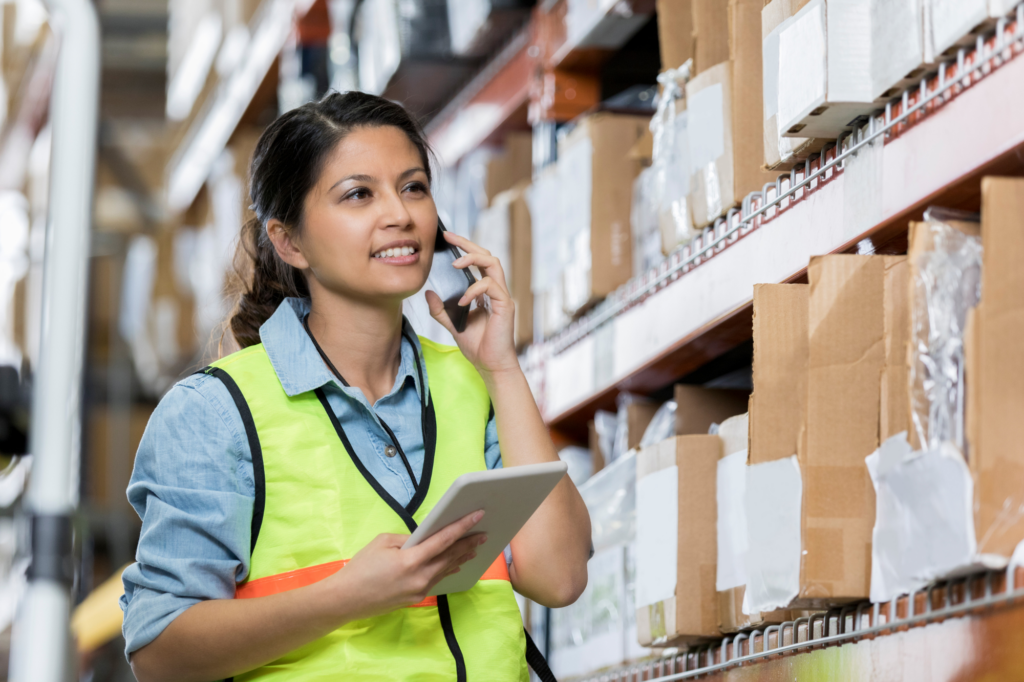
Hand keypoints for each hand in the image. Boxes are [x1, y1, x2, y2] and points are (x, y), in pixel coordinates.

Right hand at [327, 510, 486, 620]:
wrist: (346, 599)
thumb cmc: (361, 567)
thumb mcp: (382, 542)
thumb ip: (407, 538)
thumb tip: (423, 538)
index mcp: (411, 560)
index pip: (443, 540)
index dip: (462, 527)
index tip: (477, 516)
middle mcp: (420, 577)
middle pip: (450, 557)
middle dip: (468, 544)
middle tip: (483, 533)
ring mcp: (419, 590)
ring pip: (446, 570)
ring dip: (461, 558)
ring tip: (475, 548)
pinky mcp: (416, 598)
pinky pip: (436, 580)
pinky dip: (447, 569)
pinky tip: (456, 564)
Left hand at [425, 231, 518, 376]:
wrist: (490, 365)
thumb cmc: (477, 346)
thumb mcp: (452, 324)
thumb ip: (440, 310)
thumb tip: (428, 292)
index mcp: (485, 292)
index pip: (477, 261)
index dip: (464, 247)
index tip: (446, 238)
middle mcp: (495, 290)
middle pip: (486, 255)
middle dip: (468, 243)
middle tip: (449, 237)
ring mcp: (502, 296)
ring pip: (493, 263)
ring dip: (473, 259)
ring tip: (455, 264)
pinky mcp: (505, 305)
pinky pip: (490, 286)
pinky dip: (474, 290)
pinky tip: (462, 301)